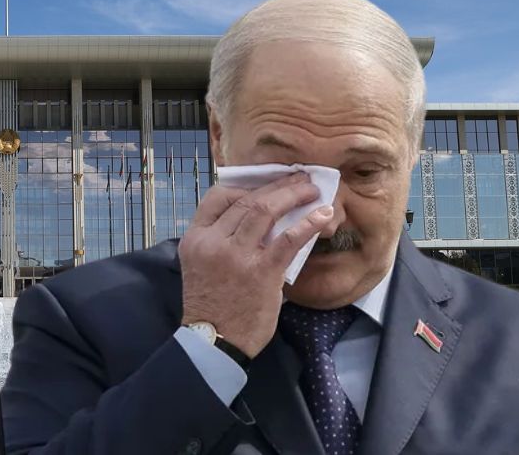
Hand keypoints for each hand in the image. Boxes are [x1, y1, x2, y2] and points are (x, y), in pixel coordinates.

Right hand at [178, 172, 333, 358]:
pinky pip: (288, 238)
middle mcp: (213, 242)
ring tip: (311, 190)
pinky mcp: (261, 271)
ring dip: (292, 195)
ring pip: (265, 210)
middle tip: (298, 179)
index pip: (218, 197)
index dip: (245, 184)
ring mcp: (237, 256)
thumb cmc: (211, 304)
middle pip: (246, 200)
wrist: (214, 340)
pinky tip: (322, 214)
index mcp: (196, 238)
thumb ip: (220, 240)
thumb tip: (257, 219)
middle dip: (277, 186)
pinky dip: (308, 223)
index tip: (265, 183)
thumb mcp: (200, 265)